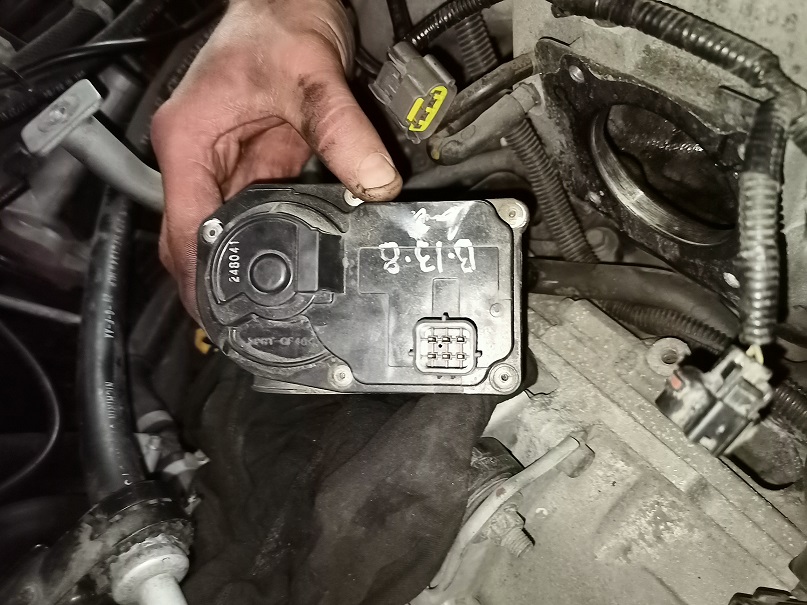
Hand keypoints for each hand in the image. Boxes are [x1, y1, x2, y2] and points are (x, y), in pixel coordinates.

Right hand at [151, 0, 401, 314]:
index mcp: (189, 142)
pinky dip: (274, 237)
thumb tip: (375, 185)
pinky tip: (295, 259)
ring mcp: (227, 162)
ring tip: (275, 304)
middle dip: (217, 285)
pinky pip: (259, 212)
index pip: (183, 226)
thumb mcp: (312, 76)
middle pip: (195, 240)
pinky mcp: (255, 161)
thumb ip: (343, 132)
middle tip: (251, 326)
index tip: (220, 314)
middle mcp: (200, 157)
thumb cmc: (277, 20)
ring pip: (228, 232)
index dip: (198, 278)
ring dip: (248, 265)